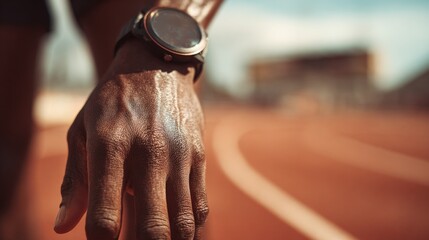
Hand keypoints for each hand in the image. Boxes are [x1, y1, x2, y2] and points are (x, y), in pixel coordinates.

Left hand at [54, 39, 208, 238]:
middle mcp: (149, 152)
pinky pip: (200, 206)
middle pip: (152, 227)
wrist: (156, 66)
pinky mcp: (198, 156)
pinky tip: (175, 229)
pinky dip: (189, 227)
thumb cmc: (112, 102)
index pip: (104, 216)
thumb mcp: (82, 131)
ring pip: (183, 222)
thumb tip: (63, 226)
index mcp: (109, 145)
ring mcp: (179, 155)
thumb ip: (75, 182)